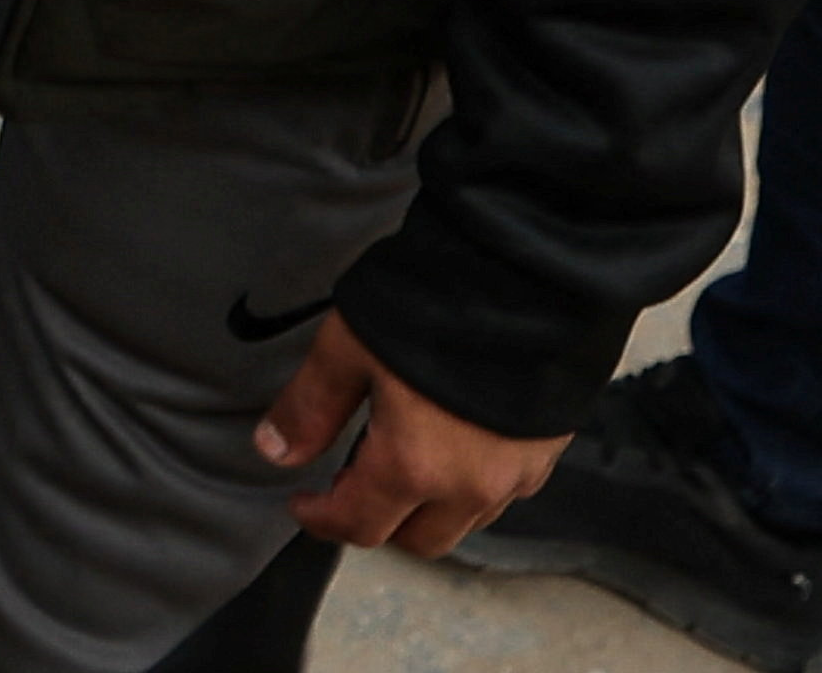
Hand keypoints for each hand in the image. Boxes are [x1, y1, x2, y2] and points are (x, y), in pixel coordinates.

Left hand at [253, 312, 568, 555]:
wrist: (526, 281)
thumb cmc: (432, 307)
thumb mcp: (348, 348)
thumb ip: (311, 407)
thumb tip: (275, 451)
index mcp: (413, 466)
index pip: (359, 525)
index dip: (321, 519)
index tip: (302, 503)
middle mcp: (470, 487)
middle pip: (418, 540)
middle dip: (377, 522)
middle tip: (347, 483)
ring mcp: (515, 476)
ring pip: (462, 522)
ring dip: (425, 509)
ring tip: (396, 461)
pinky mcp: (545, 456)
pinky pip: (500, 496)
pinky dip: (467, 488)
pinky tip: (450, 446)